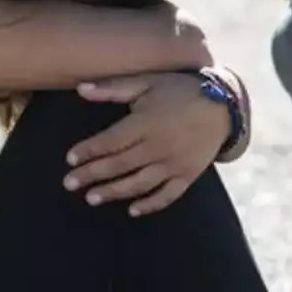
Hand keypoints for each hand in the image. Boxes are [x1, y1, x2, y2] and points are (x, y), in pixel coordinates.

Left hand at [64, 73, 230, 214]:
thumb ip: (114, 87)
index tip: (69, 158)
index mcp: (146, 123)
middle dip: (91, 175)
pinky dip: (149, 205)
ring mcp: (173, 164)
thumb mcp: (148, 81)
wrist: (223, 104)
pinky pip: (166, 195)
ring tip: (92, 198)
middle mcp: (158, 146)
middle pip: (119, 165)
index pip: (110, 142)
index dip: (89, 151)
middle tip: (69, 184)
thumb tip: (80, 88)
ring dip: (113, 192)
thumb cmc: (180, 89)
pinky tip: (133, 210)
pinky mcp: (187, 175)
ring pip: (138, 184)